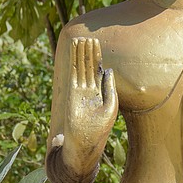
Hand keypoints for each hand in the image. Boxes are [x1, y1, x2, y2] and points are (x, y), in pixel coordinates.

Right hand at [65, 36, 116, 151]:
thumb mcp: (110, 107)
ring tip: (80, 39)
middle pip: (88, 67)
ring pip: (80, 68)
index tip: (96, 44)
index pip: (97, 71)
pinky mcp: (72, 94)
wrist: (83, 144)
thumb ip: (110, 88)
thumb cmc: (99, 130)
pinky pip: (73, 74)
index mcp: (99, 93)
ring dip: (80, 54)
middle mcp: (89, 90)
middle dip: (89, 53)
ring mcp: (79, 91)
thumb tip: (107, 70)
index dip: (97, 58)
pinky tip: (74, 52)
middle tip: (89, 38)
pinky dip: (73, 62)